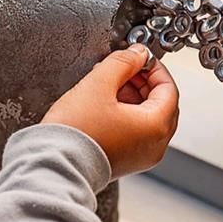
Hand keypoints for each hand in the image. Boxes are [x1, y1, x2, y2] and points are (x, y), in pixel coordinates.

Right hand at [43, 45, 179, 177]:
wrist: (53, 167)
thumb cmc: (75, 132)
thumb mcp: (99, 85)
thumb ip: (122, 63)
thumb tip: (137, 54)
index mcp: (156, 126)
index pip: (169, 88)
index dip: (154, 68)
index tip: (139, 58)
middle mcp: (156, 145)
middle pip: (162, 103)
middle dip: (143, 82)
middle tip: (123, 68)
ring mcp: (143, 156)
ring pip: (149, 117)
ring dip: (133, 96)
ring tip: (108, 84)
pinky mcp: (128, 162)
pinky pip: (137, 131)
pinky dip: (127, 114)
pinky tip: (104, 103)